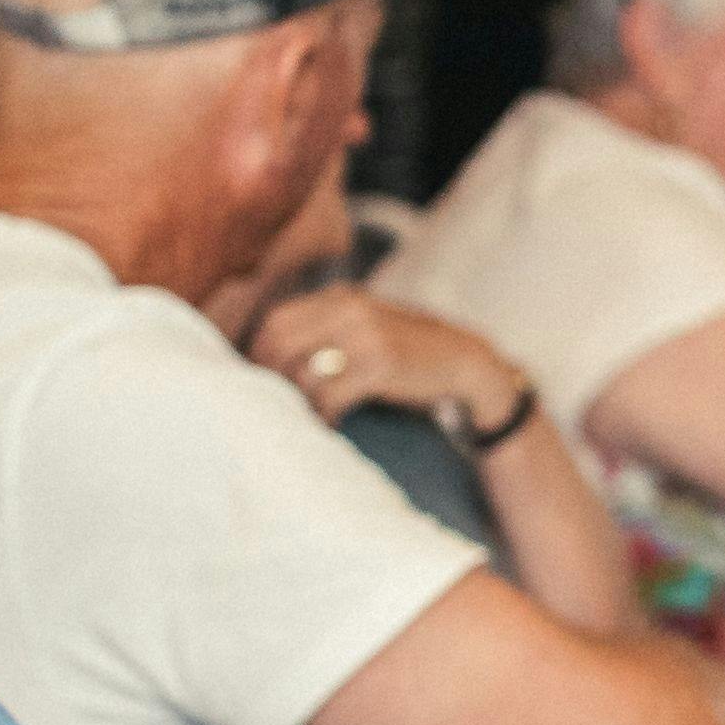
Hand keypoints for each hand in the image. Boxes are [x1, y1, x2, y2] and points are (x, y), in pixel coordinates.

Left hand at [257, 287, 529, 438]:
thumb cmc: (407, 353)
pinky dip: (324, 415)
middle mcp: (349, 308)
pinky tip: (330, 426)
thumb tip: (271, 361)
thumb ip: (326, 332)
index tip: (261, 385)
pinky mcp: (381, 364)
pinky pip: (331, 394)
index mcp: (341, 297)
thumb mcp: (366, 327)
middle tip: (275, 408)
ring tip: (304, 420)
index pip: (276, 321)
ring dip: (298, 402)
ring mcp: (366, 334)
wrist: (464, 363)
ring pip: (303, 371)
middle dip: (272, 380)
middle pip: (281, 343)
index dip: (259, 356)